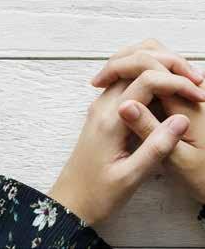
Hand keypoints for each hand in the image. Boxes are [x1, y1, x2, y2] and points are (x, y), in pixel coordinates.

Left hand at [93, 39, 204, 203]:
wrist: (71, 199)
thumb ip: (155, 147)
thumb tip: (181, 119)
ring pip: (129, 68)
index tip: (199, 95)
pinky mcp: (104, 111)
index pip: (145, 80)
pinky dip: (148, 76)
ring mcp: (101, 105)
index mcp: (111, 118)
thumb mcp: (131, 177)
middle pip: (134, 63)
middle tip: (196, 80)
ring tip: (186, 81)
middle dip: (168, 65)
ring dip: (157, 66)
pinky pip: (126, 82)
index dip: (176, 82)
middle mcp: (103, 104)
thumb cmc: (99, 193)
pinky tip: (168, 89)